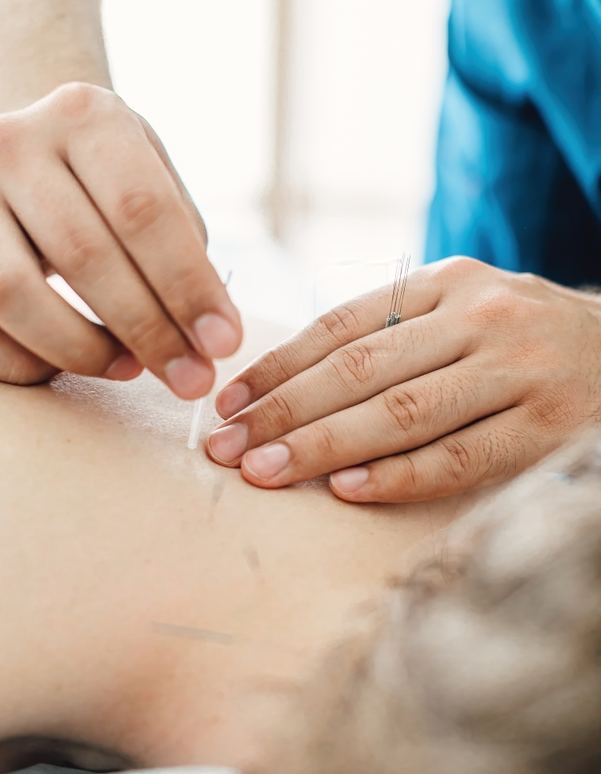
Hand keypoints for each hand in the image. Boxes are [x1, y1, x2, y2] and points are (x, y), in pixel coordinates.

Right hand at [0, 83, 241, 393]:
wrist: (35, 147)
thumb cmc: (116, 180)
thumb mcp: (161, 185)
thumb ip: (186, 253)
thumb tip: (206, 338)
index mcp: (84, 115)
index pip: (142, 210)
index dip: (189, 287)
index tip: (224, 343)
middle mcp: (12, 146)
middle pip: (83, 256)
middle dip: (150, 332)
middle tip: (192, 379)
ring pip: (9, 296)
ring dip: (81, 351)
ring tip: (131, 368)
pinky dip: (23, 365)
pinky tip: (68, 364)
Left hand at [206, 257, 600, 501]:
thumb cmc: (520, 342)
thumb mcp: (461, 312)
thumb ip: (392, 334)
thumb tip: (290, 382)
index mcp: (445, 283)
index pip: (341, 326)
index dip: (278, 367)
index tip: (228, 404)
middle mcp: (478, 316)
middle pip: (361, 369)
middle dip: (284, 411)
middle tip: (227, 448)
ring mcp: (516, 369)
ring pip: (403, 411)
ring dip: (326, 446)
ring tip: (268, 471)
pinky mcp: (545, 425)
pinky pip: (460, 456)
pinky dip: (400, 475)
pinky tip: (349, 490)